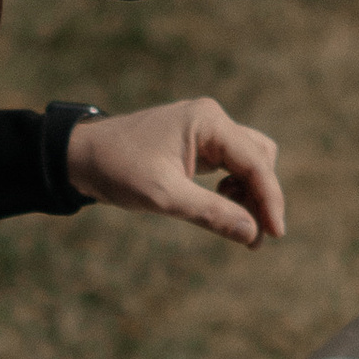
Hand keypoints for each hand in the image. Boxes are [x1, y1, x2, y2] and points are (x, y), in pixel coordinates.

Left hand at [64, 98, 284, 246]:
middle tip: (253, 237)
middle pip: (260, 158)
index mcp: (208, 122)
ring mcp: (205, 131)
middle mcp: (212, 120)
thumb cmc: (118, 169)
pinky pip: (231, 166)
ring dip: (249, 193)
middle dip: (261, 196)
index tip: (276, 234)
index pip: (255, 162)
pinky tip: (220, 208)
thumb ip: (210, 214)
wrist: (81, 157)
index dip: (270, 199)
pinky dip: (234, 189)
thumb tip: (252, 233)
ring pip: (249, 162)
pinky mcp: (197, 145)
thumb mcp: (164, 196)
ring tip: (235, 224)